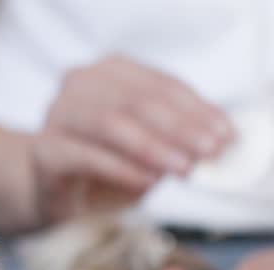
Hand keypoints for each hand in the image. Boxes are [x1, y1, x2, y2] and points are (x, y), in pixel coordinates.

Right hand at [31, 54, 232, 223]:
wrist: (53, 193)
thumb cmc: (106, 167)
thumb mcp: (150, 148)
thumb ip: (179, 138)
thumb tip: (221, 141)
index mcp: (110, 72)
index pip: (161, 84)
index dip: (198, 109)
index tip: (227, 134)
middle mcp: (79, 84)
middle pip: (138, 100)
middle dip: (181, 127)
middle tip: (210, 152)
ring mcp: (57, 115)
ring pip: (111, 122)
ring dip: (154, 146)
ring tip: (185, 169)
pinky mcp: (46, 151)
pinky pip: (88, 156)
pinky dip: (122, 168)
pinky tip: (149, 181)